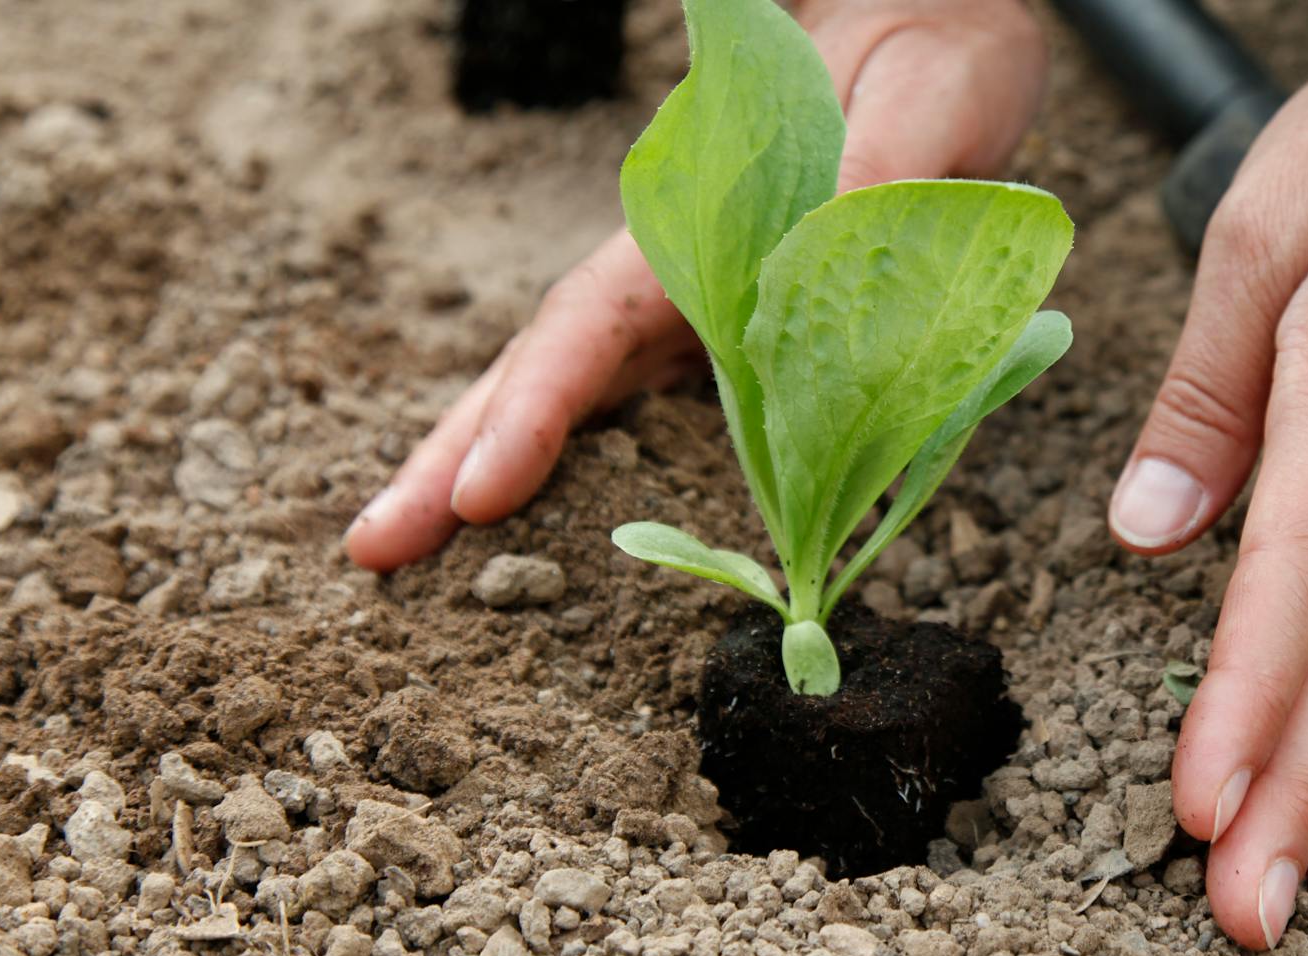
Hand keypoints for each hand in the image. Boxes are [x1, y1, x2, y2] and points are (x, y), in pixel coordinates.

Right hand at [345, 0, 1048, 571]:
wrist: (935, 35)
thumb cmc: (929, 56)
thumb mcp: (922, 98)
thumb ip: (879, 170)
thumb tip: (820, 272)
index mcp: (704, 222)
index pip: (592, 323)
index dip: (533, 411)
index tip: (479, 494)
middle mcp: (679, 272)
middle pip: (547, 368)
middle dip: (457, 457)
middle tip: (372, 550)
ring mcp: (694, 306)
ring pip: (577, 394)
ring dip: (493, 467)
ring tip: (407, 552)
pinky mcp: (732, 334)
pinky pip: (644, 406)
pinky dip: (584, 466)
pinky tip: (547, 526)